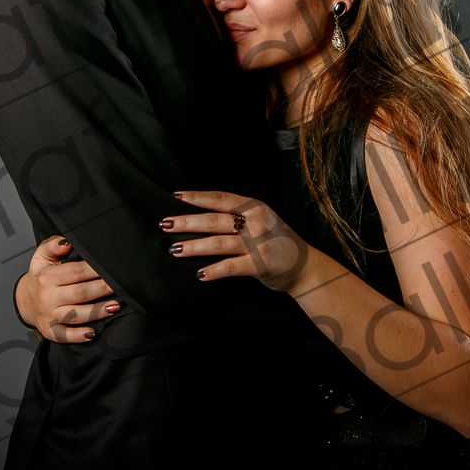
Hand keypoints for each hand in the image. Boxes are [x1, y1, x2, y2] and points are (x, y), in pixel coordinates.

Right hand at [15, 236, 118, 342]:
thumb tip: (67, 242)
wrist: (24, 300)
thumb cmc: (40, 275)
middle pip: (80, 293)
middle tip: (120, 286)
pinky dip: (78, 336)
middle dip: (102, 289)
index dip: (96, 270)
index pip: (76, 272)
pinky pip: (65, 336)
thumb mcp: (41, 256)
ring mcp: (49, 316)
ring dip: (97, 312)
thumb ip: (53, 245)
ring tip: (116, 306)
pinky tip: (93, 333)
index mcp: (47, 277)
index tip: (111, 268)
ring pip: (76, 315)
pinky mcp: (50, 331)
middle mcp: (47, 297)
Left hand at [162, 191, 313, 294]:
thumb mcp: (260, 220)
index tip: (176, 196)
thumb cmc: (276, 241)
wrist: (305, 266)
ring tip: (174, 250)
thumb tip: (200, 216)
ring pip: (218, 243)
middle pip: (214, 220)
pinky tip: (199, 274)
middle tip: (165, 224)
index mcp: (255, 207)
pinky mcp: (260, 265)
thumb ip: (237, 216)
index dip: (197, 197)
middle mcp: (256, 222)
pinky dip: (214, 270)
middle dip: (187, 222)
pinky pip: (231, 267)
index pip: (221, 198)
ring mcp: (258, 244)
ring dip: (194, 246)